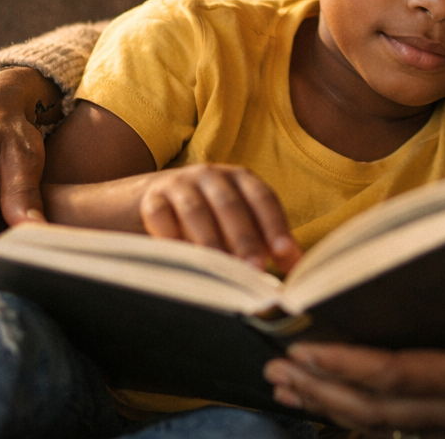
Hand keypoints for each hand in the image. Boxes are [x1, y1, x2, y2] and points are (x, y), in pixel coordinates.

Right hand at [139, 164, 300, 272]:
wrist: (151, 198)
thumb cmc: (207, 218)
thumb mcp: (236, 224)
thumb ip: (263, 244)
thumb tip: (293, 270)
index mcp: (241, 179)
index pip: (264, 199)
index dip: (276, 225)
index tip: (285, 254)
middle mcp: (212, 176)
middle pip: (232, 206)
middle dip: (246, 239)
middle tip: (255, 269)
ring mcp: (180, 184)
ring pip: (197, 211)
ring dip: (210, 242)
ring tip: (220, 269)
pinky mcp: (151, 199)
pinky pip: (161, 216)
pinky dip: (170, 237)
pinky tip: (180, 259)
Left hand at [263, 276, 444, 435]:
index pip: (395, 375)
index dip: (346, 365)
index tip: (303, 349)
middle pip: (375, 409)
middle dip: (321, 389)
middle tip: (274, 370)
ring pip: (384, 424)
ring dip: (333, 407)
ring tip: (291, 390)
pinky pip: (405, 427)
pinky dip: (364, 418)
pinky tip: (344, 408)